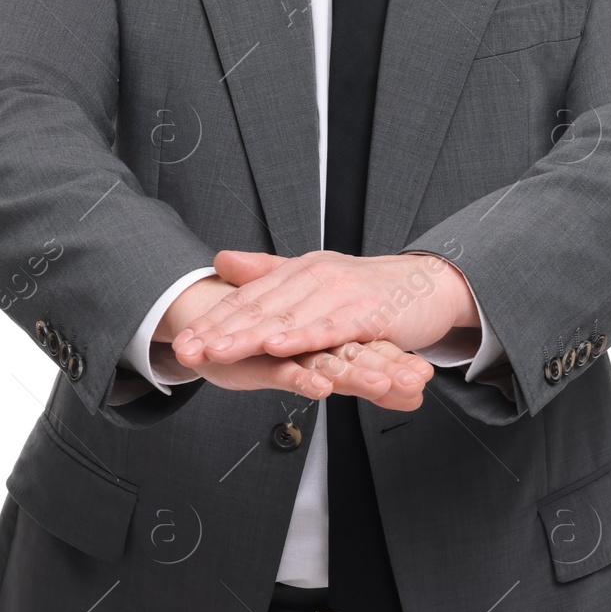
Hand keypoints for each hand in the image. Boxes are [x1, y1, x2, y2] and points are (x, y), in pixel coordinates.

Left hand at [170, 249, 478, 371]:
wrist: (430, 285)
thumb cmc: (371, 289)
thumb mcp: (315, 278)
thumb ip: (268, 271)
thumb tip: (221, 260)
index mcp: (300, 270)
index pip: (248, 299)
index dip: (213, 321)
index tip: (180, 342)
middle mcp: (316, 276)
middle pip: (260, 308)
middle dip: (219, 331)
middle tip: (186, 349)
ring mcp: (342, 292)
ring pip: (289, 317)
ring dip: (250, 335)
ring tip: (218, 351)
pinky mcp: (369, 312)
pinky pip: (331, 327)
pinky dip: (304, 335)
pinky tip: (279, 345)